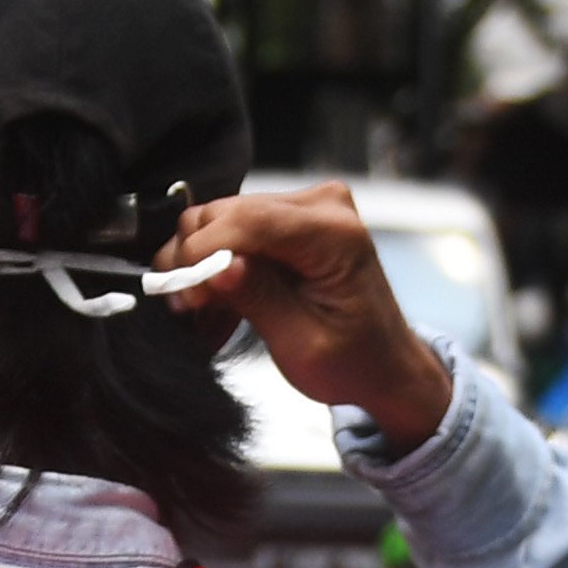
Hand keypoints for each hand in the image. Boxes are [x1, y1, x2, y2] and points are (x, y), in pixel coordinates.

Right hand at [163, 182, 451, 447]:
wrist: (383, 363)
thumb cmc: (353, 361)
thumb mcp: (302, 344)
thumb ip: (259, 299)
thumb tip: (215, 266)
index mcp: (335, 234)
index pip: (247, 220)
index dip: (202, 253)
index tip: (184, 297)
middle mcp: (322, 204)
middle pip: (226, 214)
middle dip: (195, 263)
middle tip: (186, 312)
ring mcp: (305, 206)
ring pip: (219, 220)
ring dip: (201, 268)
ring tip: (201, 314)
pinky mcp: (288, 217)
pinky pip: (231, 230)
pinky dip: (216, 267)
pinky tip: (214, 307)